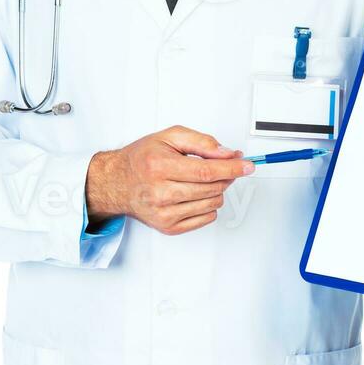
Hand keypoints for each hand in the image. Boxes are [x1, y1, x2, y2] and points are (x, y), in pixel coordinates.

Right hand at [85, 125, 253, 235]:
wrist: (116, 182)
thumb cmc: (142, 158)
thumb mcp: (169, 137)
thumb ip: (201, 142)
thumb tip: (227, 153)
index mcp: (160, 167)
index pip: (206, 171)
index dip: (232, 168)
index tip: (248, 165)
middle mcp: (160, 193)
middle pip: (212, 188)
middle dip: (226, 175)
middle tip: (224, 165)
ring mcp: (164, 213)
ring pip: (212, 203)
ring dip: (217, 189)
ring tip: (202, 178)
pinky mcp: (168, 227)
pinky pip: (206, 217)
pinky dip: (208, 204)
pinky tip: (196, 193)